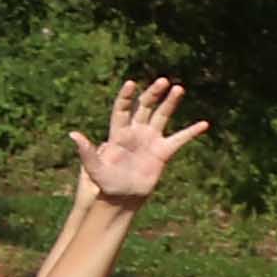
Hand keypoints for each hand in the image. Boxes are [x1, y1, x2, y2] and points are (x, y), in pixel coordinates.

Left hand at [75, 74, 208, 207]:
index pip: (121, 109)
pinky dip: (191, 132)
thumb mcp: (94, 168)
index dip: (125, 96)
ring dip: (170, 103)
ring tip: (179, 88)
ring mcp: (151, 140)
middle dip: (152, 93)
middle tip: (163, 80)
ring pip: (161, 116)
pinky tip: (204, 124)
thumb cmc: (106, 182)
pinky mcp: (163, 151)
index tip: (131, 83)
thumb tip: (72, 134)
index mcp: (118, 132)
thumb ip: (86, 152)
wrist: (123, 196)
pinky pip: (179, 139)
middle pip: (144, 107)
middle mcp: (135, 131)